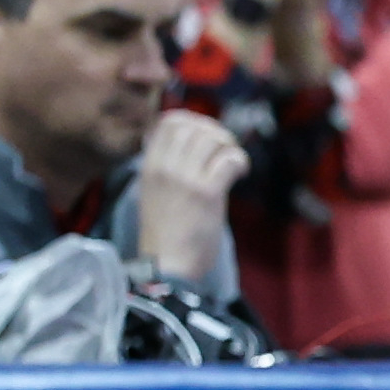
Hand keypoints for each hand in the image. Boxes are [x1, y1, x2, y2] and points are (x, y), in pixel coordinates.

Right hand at [132, 109, 244, 287]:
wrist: (168, 268)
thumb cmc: (165, 236)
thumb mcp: (156, 194)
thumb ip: (169, 170)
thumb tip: (192, 148)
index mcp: (149, 167)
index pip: (169, 122)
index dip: (194, 121)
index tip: (206, 136)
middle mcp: (165, 168)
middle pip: (194, 126)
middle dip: (216, 132)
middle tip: (225, 150)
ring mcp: (185, 179)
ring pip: (213, 139)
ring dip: (230, 146)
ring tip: (233, 164)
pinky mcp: (207, 193)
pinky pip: (229, 159)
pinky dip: (240, 162)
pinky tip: (240, 174)